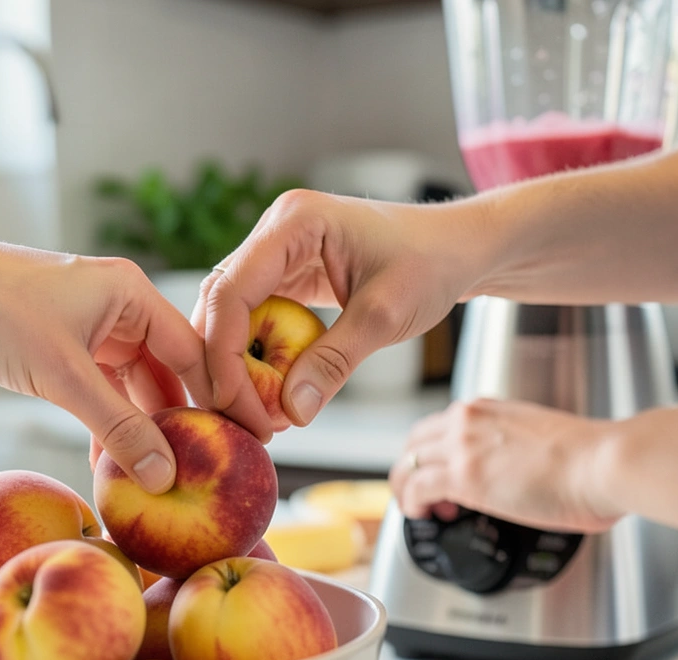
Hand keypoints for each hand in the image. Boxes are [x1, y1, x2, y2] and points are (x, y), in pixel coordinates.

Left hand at [0, 235, 208, 493]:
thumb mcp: (63, 376)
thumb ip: (117, 426)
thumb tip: (163, 474)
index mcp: (134, 296)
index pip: (196, 352)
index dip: (220, 399)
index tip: (244, 440)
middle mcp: (122, 308)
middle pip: (169, 372)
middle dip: (179, 422)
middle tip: (204, 469)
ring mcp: (95, 327)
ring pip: (134, 386)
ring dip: (140, 428)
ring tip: (158, 476)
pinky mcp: (68, 346)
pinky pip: (103, 390)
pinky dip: (108, 422)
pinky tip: (113, 461)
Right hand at [193, 190, 493, 439]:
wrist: (458, 248)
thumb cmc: (431, 263)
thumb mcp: (385, 316)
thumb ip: (334, 362)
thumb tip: (290, 413)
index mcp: (294, 221)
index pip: (231, 290)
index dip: (223, 351)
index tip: (233, 402)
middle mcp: (276, 230)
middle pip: (219, 302)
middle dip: (221, 364)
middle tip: (238, 419)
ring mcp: (277, 251)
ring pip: (229, 314)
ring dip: (234, 364)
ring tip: (254, 414)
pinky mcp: (286, 275)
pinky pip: (253, 318)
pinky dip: (255, 357)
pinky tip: (268, 393)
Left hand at [388, 398, 621, 532]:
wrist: (601, 463)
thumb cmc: (590, 459)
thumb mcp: (545, 442)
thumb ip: (523, 452)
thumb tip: (528, 478)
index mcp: (491, 410)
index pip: (442, 425)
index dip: (435, 453)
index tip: (443, 473)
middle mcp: (470, 420)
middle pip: (415, 441)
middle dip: (413, 468)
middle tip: (422, 495)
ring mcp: (463, 446)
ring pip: (407, 463)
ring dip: (406, 489)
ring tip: (417, 509)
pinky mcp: (462, 477)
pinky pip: (415, 487)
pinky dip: (410, 504)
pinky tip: (420, 515)